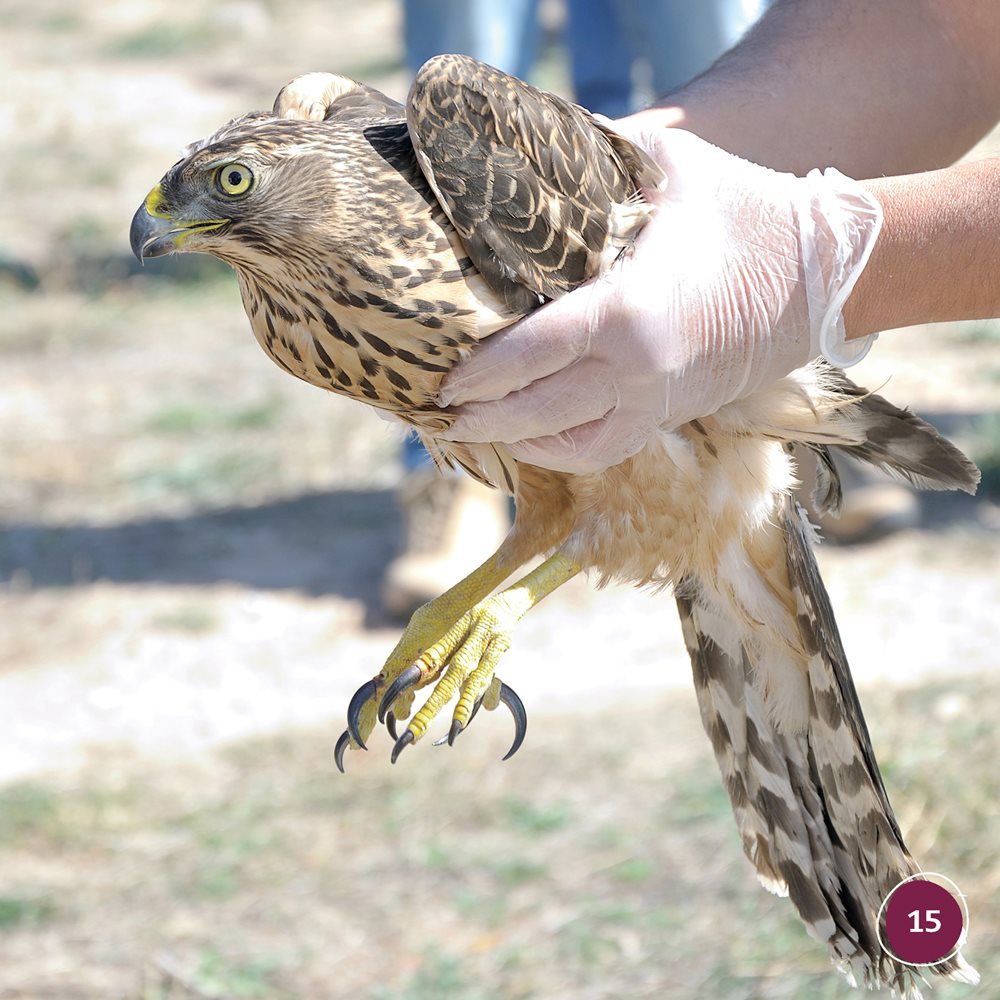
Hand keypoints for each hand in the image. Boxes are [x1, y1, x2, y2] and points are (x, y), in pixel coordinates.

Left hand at [438, 123, 881, 473]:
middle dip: (481, 418)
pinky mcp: (671, 416)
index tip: (443, 379)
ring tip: (472, 433)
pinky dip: (563, 454)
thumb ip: (601, 154)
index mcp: (628, 313)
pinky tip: (533, 442)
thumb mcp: (673, 168)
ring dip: (515, 444)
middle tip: (436, 415)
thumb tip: (537, 140)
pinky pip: (605, 451)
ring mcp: (657, 403)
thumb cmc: (746, 213)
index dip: (480, 373)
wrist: (823, 275)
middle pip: (538, 411)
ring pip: (569, 444)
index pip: (532, 354)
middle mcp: (638, 372)